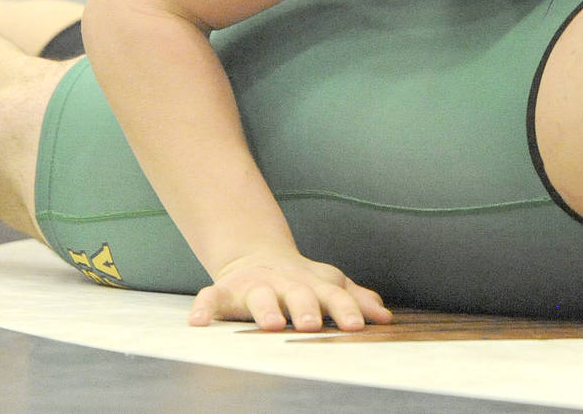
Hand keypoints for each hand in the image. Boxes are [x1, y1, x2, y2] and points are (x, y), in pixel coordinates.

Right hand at [190, 249, 393, 332]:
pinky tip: (197, 322)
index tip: (356, 326)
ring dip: (263, 309)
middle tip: (311, 324)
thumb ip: (354, 299)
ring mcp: (254, 286)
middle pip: (297, 295)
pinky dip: (203, 308)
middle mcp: (285, 284)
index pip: (333, 296)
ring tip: (269, 325)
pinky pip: (210, 298)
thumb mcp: (329, 284)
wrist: (257, 255)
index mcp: (313, 284)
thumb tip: (385, 316)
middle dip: (305, 308)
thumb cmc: (301, 280)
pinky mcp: (224, 291)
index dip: (345, 310)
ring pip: (258, 296)